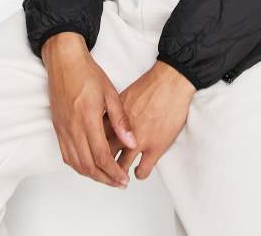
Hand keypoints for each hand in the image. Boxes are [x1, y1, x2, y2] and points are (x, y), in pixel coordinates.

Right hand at [42, 32, 137, 187]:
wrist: (64, 61)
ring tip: (106, 178)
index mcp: (88, 118)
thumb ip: (121, 120)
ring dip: (91, 175)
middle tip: (118, 183)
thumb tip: (131, 142)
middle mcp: (73, 127)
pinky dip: (77, 165)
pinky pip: (65, 154)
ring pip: (75, 163)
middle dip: (104, 179)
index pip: (101, 155)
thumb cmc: (87, 73)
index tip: (124, 179)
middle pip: (88, 165)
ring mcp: (63, 128)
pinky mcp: (57, 127)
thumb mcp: (110, 93)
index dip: (114, 172)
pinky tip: (88, 166)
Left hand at [103, 60, 195, 180]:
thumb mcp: (121, 96)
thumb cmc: (148, 86)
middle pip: (103, 155)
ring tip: (119, 176)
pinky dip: (139, 174)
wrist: (169, 83)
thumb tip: (101, 121)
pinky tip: (139, 171)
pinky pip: (142, 171)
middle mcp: (121, 131)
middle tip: (103, 171)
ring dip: (118, 174)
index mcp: (112, 119)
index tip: (92, 153)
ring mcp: (138, 141)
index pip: (94, 139)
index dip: (90, 148)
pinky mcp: (154, 148)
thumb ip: (110, 113)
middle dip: (101, 166)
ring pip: (120, 168)